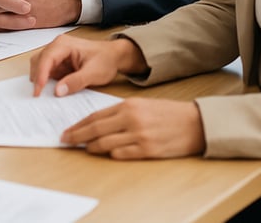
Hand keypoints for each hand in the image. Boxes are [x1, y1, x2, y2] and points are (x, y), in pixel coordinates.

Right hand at [29, 35, 146, 95]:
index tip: (38, 91)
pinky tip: (49, 89)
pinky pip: (47, 70)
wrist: (114, 56)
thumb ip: (76, 81)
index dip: (40, 75)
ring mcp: (57, 53)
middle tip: (38, 96)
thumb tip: (58, 91)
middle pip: (39, 61)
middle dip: (37, 77)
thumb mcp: (94, 73)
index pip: (46, 58)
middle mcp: (57, 46)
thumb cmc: (106, 60)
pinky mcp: (58, 61)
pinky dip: (46, 80)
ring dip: (40, 79)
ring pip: (40, 65)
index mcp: (64, 44)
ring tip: (43, 93)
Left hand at [61, 98, 205, 158]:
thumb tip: (98, 122)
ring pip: (106, 143)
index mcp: (127, 105)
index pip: (95, 115)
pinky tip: (106, 154)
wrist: (194, 122)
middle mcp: (130, 119)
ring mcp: (139, 135)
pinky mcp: (148, 150)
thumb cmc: (167, 113)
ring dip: (92, 147)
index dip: (79, 124)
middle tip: (66, 140)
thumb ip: (121, 112)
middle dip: (78, 135)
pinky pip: (123, 154)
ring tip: (84, 148)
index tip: (68, 129)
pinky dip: (112, 154)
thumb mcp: (141, 105)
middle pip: (96, 129)